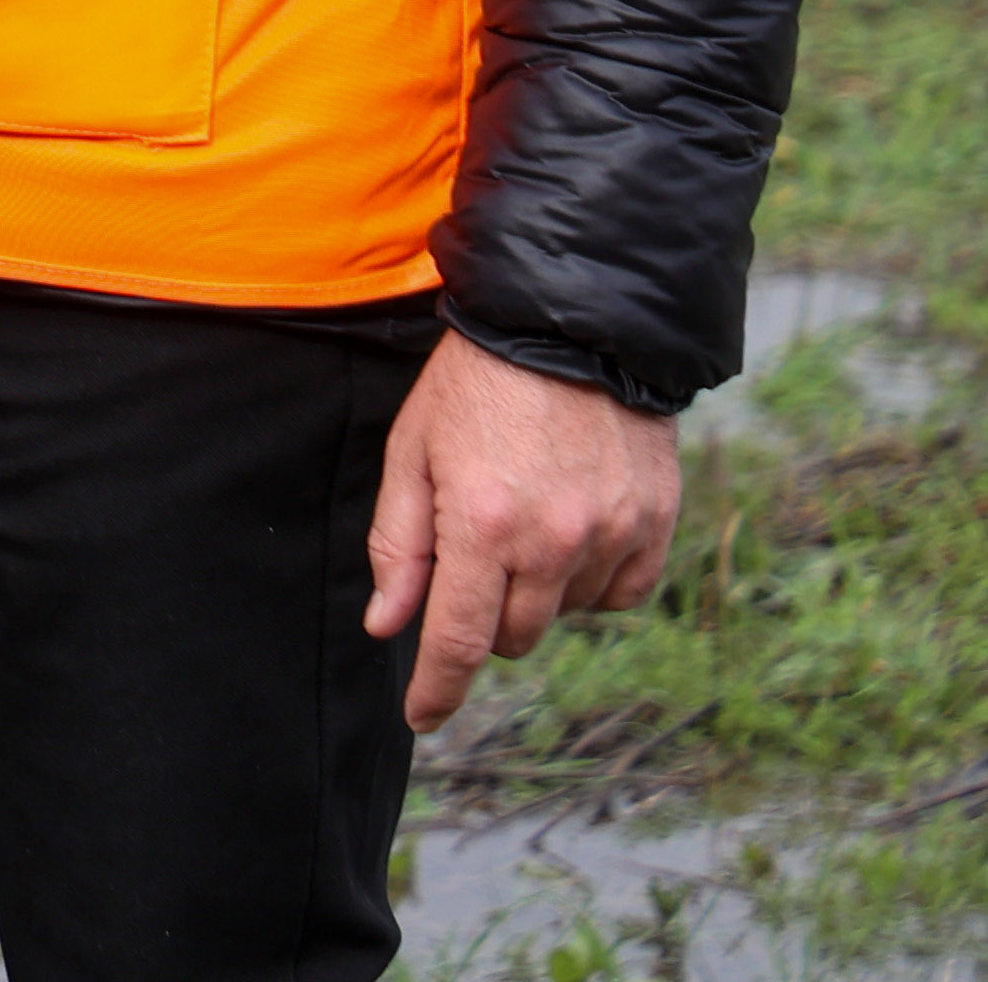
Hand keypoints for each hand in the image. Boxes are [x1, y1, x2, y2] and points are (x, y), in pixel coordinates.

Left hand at [364, 332, 679, 731]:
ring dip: (537, 592)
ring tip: (523, 519)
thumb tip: (388, 627)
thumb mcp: (412, 452)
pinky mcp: (655, 524)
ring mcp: (613, 535)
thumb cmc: (473, 386)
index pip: (457, 641)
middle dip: (482, 617)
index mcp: (481, 526)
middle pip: (512, 636)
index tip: (422, 717)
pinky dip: (592, 581)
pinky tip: (572, 532)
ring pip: (565, 615)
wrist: (569, 325)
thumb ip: (399, 546)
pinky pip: (622, 594)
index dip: (437, 690)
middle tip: (471, 554)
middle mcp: (553, 542)